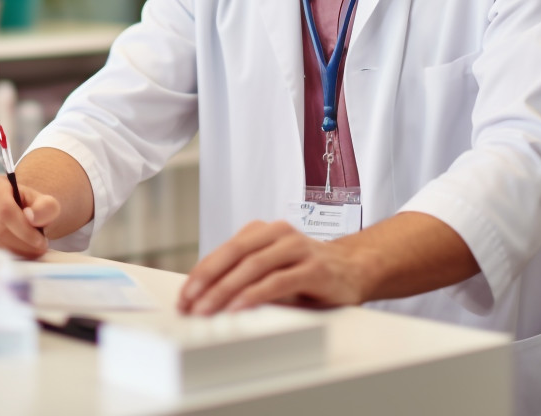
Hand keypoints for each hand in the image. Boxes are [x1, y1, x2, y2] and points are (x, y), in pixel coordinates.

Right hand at [0, 174, 59, 258]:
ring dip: (17, 253)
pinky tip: (19, 253)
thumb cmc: (31, 207)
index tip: (40, 242)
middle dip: (23, 245)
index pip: (5, 211)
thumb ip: (46, 207)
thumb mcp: (45, 202)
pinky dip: (6, 258)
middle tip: (40, 249)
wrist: (18, 214)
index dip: (24, 230)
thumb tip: (32, 217)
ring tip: (32, 250)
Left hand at [177, 220, 364, 314]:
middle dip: (208, 279)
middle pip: (235, 254)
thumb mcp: (273, 267)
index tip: (185, 295)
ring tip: (207, 309)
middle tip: (189, 301)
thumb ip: (247, 273)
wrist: (354, 268)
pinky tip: (239, 307)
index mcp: (264, 231)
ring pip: (253, 267)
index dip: (202, 271)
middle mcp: (279, 234)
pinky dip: (255, 294)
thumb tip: (207, 296)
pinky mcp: (314, 269)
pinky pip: (278, 281)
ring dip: (226, 289)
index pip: (226, 250)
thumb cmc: (308, 270)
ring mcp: (298, 249)